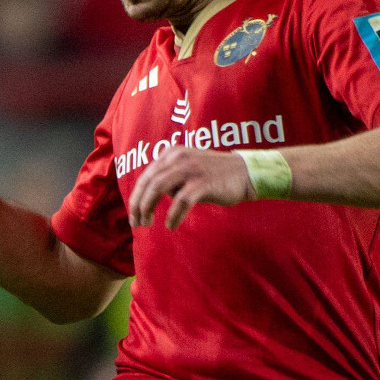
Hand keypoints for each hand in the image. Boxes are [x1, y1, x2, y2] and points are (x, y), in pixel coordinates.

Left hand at [127, 146, 254, 229]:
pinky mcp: (203, 182)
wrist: (245, 173)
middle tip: (136, 223)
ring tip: (147, 224)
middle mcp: (178, 157)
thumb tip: (151, 197)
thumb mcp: (188, 170)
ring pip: (158, 188)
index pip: (146, 175)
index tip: (134, 215)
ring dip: (148, 208)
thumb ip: (170, 178)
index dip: (136, 196)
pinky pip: (181, 200)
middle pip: (148, 182)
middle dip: (138, 204)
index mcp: (172, 153)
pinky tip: (171, 225)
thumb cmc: (215, 176)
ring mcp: (191, 169)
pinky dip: (173, 215)